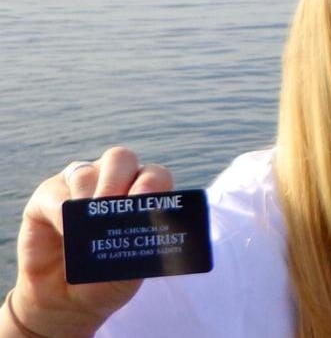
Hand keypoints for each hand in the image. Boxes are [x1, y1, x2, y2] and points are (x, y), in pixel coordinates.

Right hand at [4, 147, 172, 337]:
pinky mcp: (48, 195)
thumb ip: (138, 247)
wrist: (69, 299)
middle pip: (120, 159)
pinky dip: (62, 211)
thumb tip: (143, 229)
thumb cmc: (108, 277)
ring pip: (85, 173)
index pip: (154, 175)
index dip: (152, 183)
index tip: (146, 202)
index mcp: (142, 193)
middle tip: (113, 205)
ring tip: (90, 224)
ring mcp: (79, 184)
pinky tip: (68, 231)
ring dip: (89, 197)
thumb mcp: (130, 269)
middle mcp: (113, 180)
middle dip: (118, 180)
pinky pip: (55, 193)